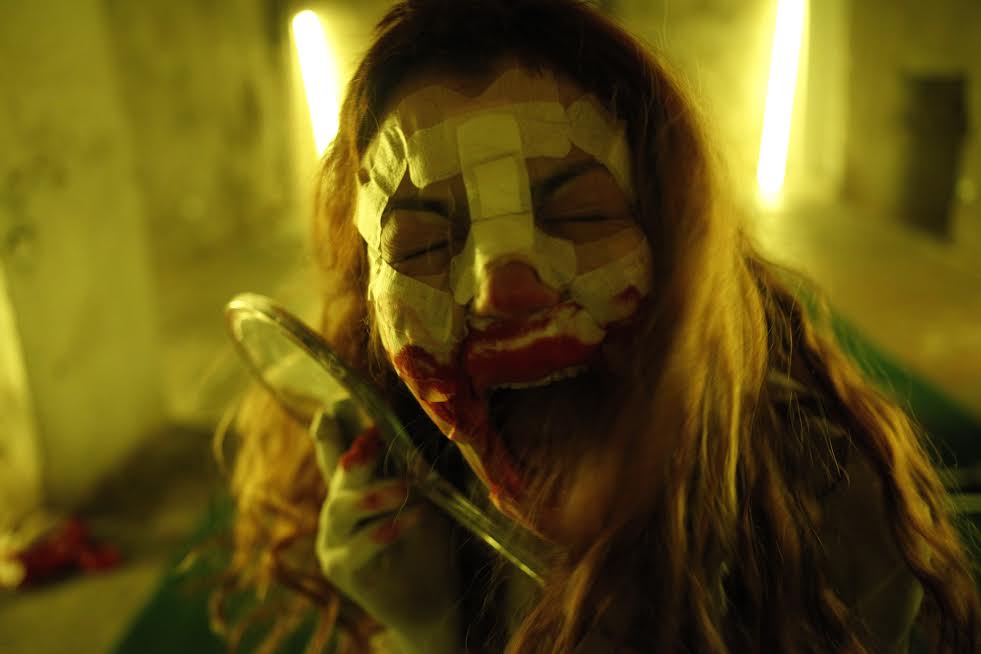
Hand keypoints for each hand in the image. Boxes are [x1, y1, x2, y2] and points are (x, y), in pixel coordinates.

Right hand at [311, 405, 461, 653]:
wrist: (430, 598)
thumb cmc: (429, 541)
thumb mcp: (427, 496)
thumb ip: (414, 465)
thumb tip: (424, 422)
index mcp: (355, 482)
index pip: (334, 444)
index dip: (333, 424)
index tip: (337, 406)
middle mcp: (337, 503)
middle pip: (337, 468)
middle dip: (356, 451)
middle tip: (375, 437)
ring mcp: (333, 535)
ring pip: (341, 505)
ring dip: (375, 494)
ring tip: (406, 489)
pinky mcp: (339, 566)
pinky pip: (355, 545)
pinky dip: (382, 532)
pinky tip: (407, 521)